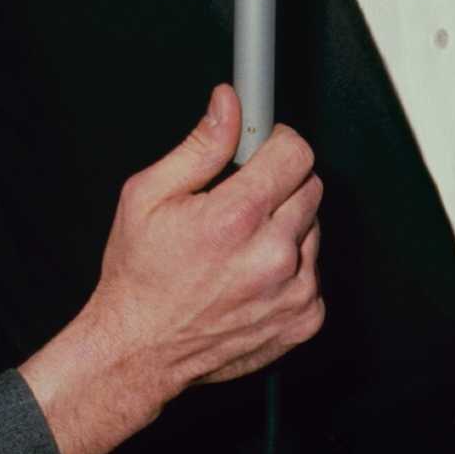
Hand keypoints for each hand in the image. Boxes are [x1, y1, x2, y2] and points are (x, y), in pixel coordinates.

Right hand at [18, 85, 323, 453]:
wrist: (139, 350)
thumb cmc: (139, 274)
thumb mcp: (148, 196)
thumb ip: (200, 145)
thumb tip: (230, 102)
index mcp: (236, 219)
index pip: (296, 153)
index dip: (277, 144)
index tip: (263, 149)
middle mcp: (273, 256)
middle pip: (309, 187)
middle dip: (278, 186)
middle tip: (240, 204)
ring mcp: (294, 291)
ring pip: (314, 229)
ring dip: (286, 229)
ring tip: (240, 247)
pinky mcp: (304, 319)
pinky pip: (315, 272)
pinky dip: (291, 270)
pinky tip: (252, 277)